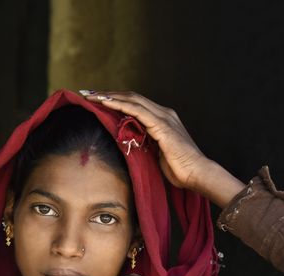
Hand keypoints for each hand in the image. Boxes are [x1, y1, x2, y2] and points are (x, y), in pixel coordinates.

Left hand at [81, 90, 211, 190]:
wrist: (196, 174)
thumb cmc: (179, 169)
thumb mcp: (156, 153)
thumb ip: (145, 144)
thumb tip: (130, 144)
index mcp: (163, 119)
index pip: (135, 104)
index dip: (115, 100)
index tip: (96, 100)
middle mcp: (164, 113)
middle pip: (131, 97)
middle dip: (108, 94)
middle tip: (87, 92)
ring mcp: (163, 117)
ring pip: (132, 100)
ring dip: (109, 96)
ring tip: (91, 95)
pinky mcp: (162, 125)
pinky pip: (137, 110)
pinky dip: (119, 104)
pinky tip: (105, 103)